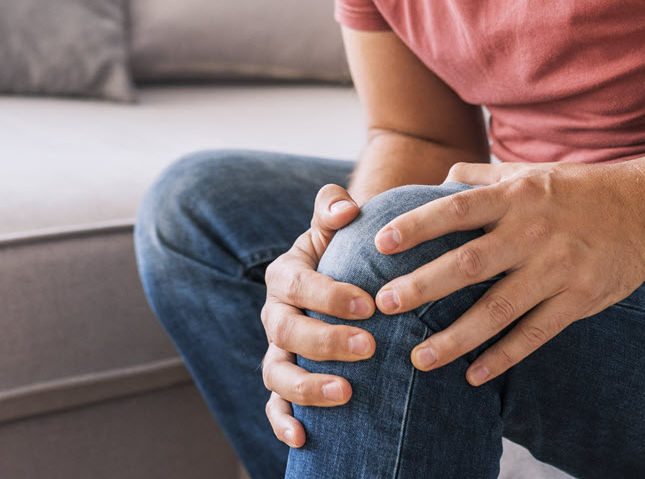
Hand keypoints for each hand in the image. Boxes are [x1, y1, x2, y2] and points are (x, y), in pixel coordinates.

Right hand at [260, 184, 377, 448]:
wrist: (343, 268)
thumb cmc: (342, 244)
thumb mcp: (336, 221)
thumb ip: (334, 206)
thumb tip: (345, 209)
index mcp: (285, 274)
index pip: (298, 286)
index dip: (329, 295)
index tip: (369, 304)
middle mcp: (275, 314)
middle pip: (288, 333)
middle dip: (326, 342)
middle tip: (369, 346)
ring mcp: (277, 350)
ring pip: (277, 373)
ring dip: (308, 387)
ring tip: (347, 394)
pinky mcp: (284, 379)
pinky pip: (274, 405)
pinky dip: (283, 423)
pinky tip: (303, 438)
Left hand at [371, 160, 644, 385]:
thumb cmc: (577, 189)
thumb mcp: (531, 172)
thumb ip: (483, 177)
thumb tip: (438, 181)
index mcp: (516, 196)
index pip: (457, 209)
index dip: (418, 225)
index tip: (380, 242)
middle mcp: (532, 231)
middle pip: (470, 262)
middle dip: (424, 285)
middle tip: (384, 304)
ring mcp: (557, 268)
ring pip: (498, 308)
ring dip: (456, 336)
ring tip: (419, 357)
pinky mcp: (579, 299)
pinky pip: (535, 333)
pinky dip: (503, 357)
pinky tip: (473, 375)